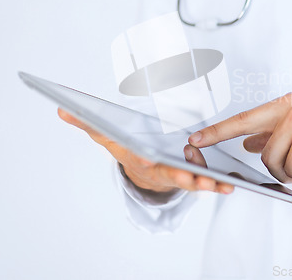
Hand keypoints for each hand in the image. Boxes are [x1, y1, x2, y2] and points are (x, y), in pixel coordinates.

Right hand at [58, 109, 233, 194]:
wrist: (143, 174)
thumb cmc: (129, 152)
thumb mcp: (109, 137)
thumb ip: (89, 123)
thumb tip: (62, 108)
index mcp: (141, 158)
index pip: (141, 157)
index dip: (143, 157)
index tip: (149, 158)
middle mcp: (159, 169)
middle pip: (169, 173)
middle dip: (181, 175)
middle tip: (193, 177)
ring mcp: (176, 175)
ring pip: (191, 180)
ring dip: (205, 183)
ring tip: (221, 183)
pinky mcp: (191, 177)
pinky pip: (204, 181)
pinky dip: (216, 184)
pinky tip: (230, 184)